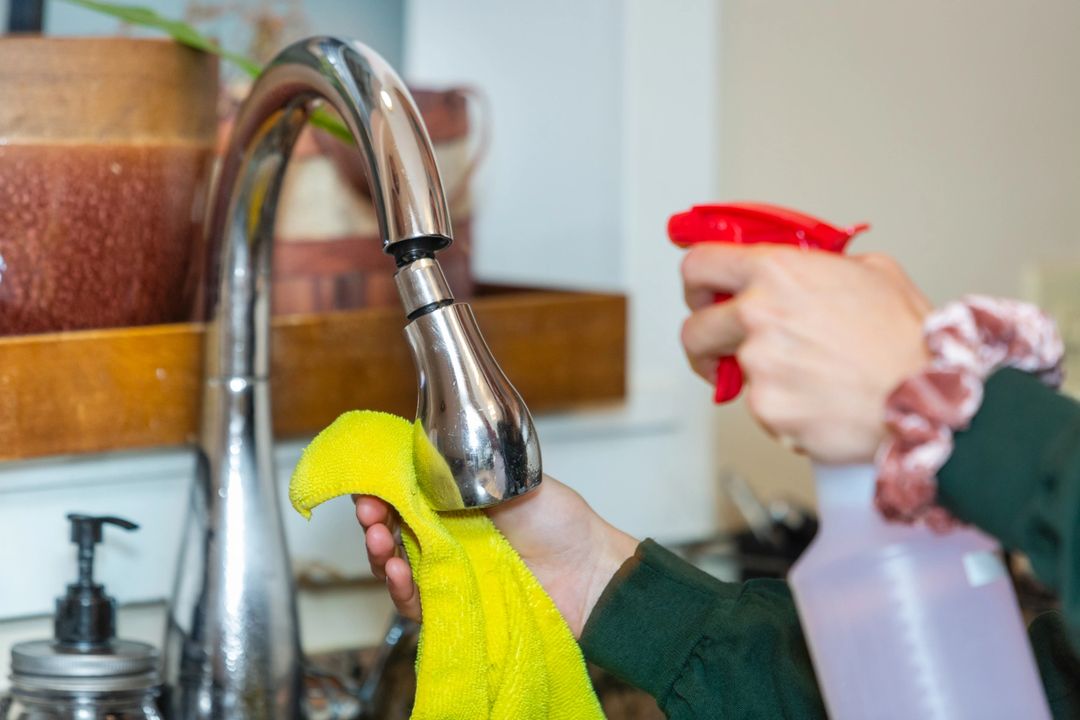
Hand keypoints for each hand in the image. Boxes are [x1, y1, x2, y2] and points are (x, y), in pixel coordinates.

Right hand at [355, 475, 637, 637]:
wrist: (589, 572)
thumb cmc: (557, 520)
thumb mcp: (508, 479)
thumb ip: (463, 472)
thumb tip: (417, 461)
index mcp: (453, 500)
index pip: (402, 493)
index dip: (379, 488)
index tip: (367, 485)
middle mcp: (444, 535)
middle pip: (390, 529)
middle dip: (372, 520)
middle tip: (368, 512)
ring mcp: (447, 572)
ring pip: (395, 566)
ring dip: (380, 554)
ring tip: (381, 541)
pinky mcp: (453, 607)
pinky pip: (415, 603)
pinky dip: (401, 590)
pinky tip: (399, 573)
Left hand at [680, 245, 931, 462]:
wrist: (928, 398)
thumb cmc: (908, 340)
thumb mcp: (873, 272)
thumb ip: (823, 267)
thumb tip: (810, 270)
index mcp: (777, 271)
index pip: (700, 264)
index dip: (696, 281)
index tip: (700, 292)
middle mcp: (759, 314)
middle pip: (694, 328)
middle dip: (706, 340)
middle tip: (724, 347)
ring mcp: (758, 364)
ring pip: (729, 372)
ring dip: (753, 375)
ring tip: (798, 377)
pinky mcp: (765, 408)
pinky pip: (758, 407)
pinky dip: (780, 407)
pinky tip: (815, 400)